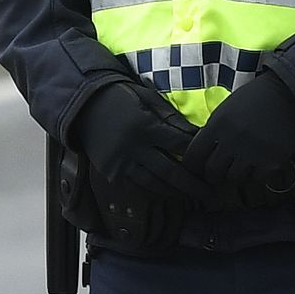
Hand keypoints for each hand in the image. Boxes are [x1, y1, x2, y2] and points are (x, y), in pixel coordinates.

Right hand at [71, 78, 198, 209]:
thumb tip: (195, 134)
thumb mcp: (147, 98)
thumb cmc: (120, 96)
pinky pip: (136, 185)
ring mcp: (120, 163)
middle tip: (210, 194)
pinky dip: (153, 189)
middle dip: (192, 185)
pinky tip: (168, 193)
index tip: (211, 161)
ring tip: (192, 197)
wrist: (83, 105)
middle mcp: (134, 148)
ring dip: (175, 192)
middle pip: (170, 172)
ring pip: (154, 183)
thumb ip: (170, 117)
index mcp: (145, 126)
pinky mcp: (110, 171)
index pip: (180, 144)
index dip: (198, 154)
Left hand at [190, 72, 294, 204]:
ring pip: (233, 178)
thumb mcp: (227, 108)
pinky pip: (255, 179)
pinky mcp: (271, 162)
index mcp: (217, 124)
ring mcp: (251, 153)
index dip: (193, 165)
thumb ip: (214, 129)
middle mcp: (232, 141)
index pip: (193, 156)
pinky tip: (258, 164)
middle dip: (213, 174)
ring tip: (241, 166)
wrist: (290, 94)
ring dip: (235, 174)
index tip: (198, 167)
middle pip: (212, 172)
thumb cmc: (256, 98)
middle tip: (219, 171)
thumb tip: (203, 152)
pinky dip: (255, 175)